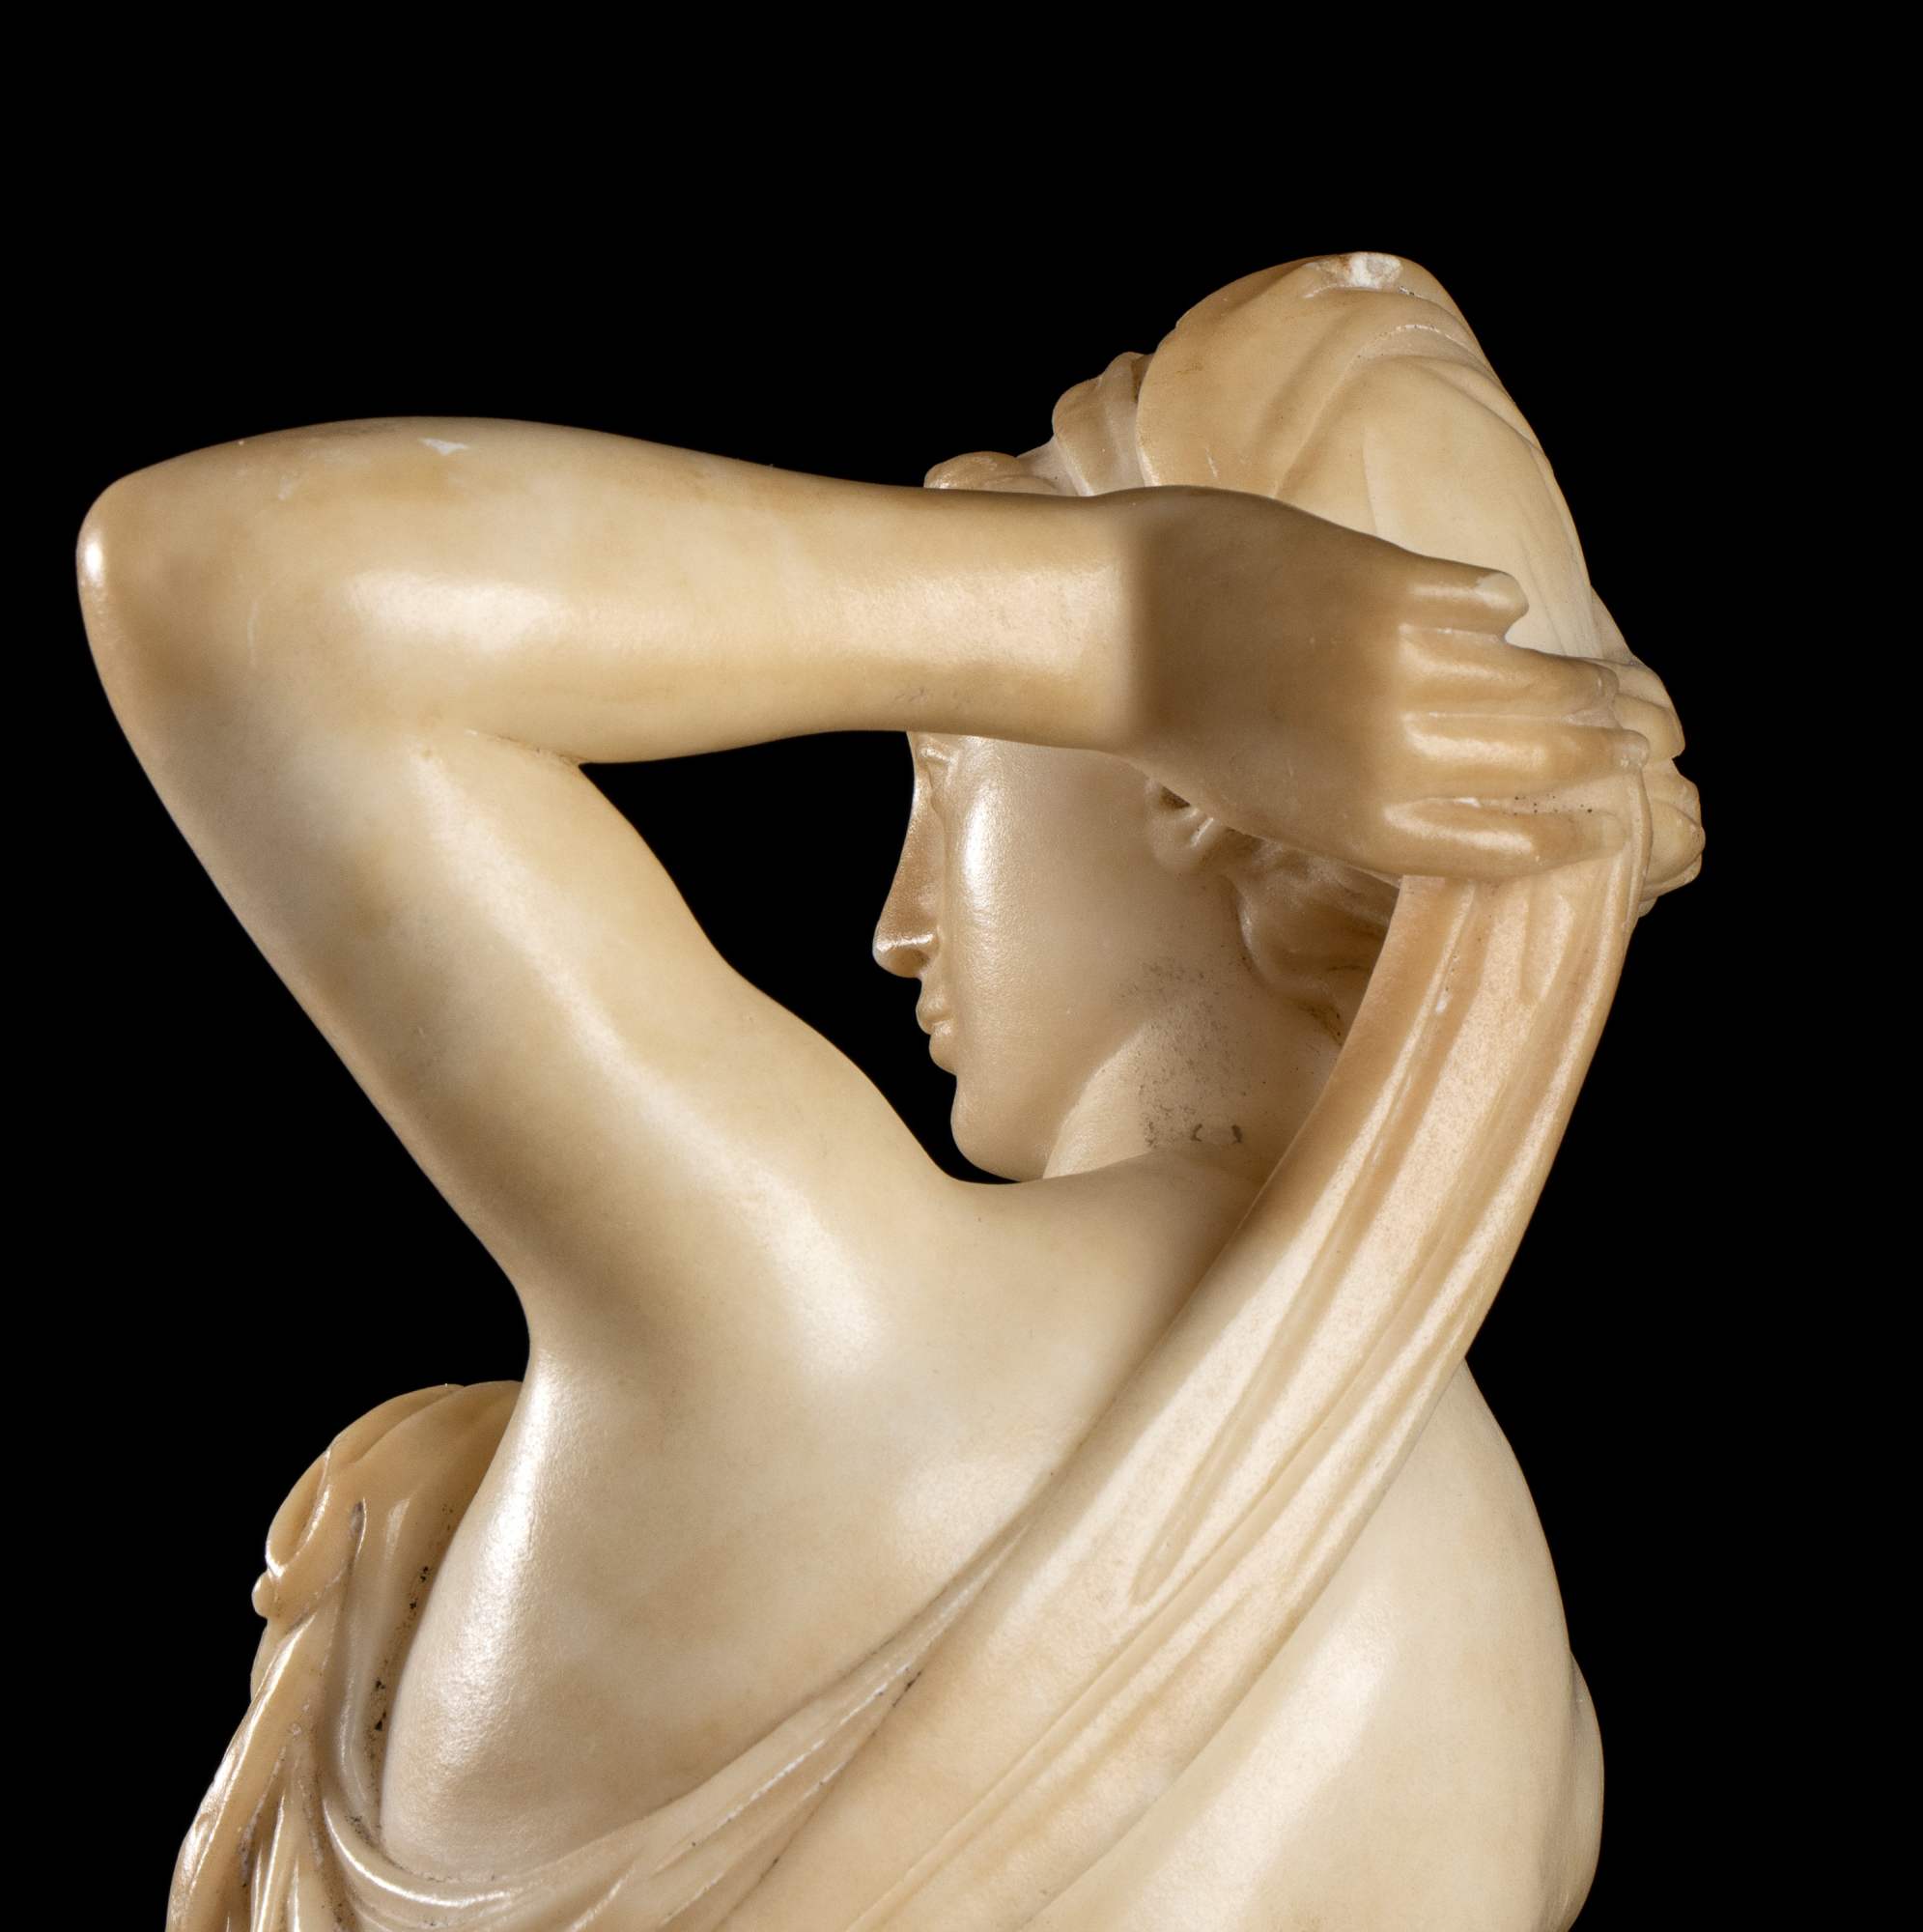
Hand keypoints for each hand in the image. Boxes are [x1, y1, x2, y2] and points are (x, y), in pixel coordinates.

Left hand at [1109, 485, 1650, 880]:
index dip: (1575, 833)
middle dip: (1603, 750)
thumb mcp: (1277, 804)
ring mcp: (1395, 669)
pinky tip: (1500, 610)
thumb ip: (1373, 809)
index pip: (1514, 845)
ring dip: (1582, 682)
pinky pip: (1484, 601)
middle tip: (1634, 737)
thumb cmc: (1186, 729)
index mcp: (1364, 828)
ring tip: (1599, 682)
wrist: (1116, 631)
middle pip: (1549, 760)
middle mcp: (1394, 758)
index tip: (1609, 820)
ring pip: (1538, 680)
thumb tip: (1467, 795)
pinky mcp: (1387, 586)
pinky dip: (1499, 608)